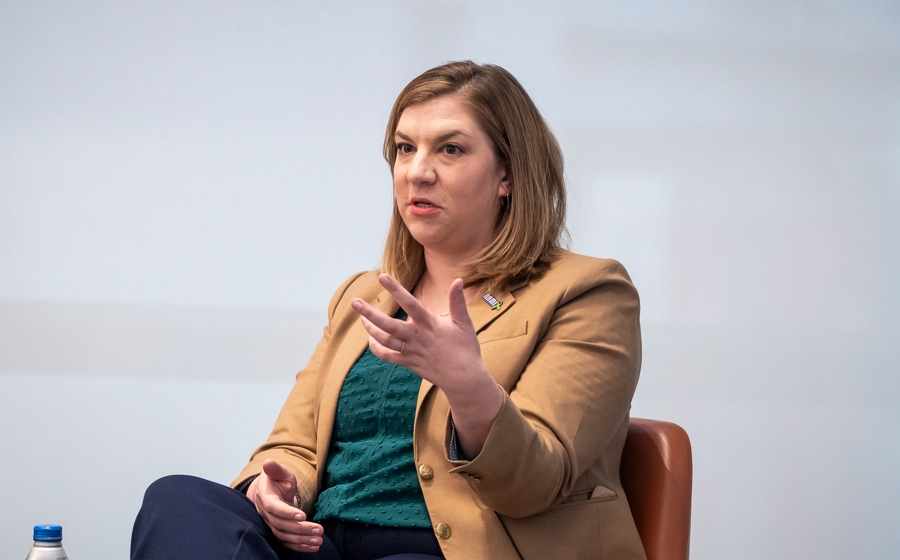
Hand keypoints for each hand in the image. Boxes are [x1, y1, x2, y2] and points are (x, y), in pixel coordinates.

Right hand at [246, 459, 322, 552]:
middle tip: (319, 530)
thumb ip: (275, 469)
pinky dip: (300, 546)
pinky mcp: (278, 531)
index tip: (302, 515)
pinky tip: (314, 547)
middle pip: (281, 525)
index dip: (287, 513)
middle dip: (300, 529)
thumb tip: (268, 462)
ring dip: (302, 540)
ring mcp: (271, 524)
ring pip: (285, 536)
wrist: (271, 491)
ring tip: (319, 540)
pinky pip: (287, 542)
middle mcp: (266, 514)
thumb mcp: (279, 472)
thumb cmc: (277, 480)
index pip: (274, 508)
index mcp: (265, 497)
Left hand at [351, 274, 502, 455]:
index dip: (395, 290)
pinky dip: (377, 348)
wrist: (464, 379)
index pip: (410, 303)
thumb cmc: (466, 349)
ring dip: (370, 329)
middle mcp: (417, 337)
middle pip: (388, 325)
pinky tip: (371, 340)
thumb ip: (458, 301)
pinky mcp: (409, 363)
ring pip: (384, 340)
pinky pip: (388, 356)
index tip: (382, 277)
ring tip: (361, 317)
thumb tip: (458, 280)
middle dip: (369, 313)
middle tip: (354, 302)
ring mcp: (411, 351)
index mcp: (429, 324)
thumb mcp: (464, 323)